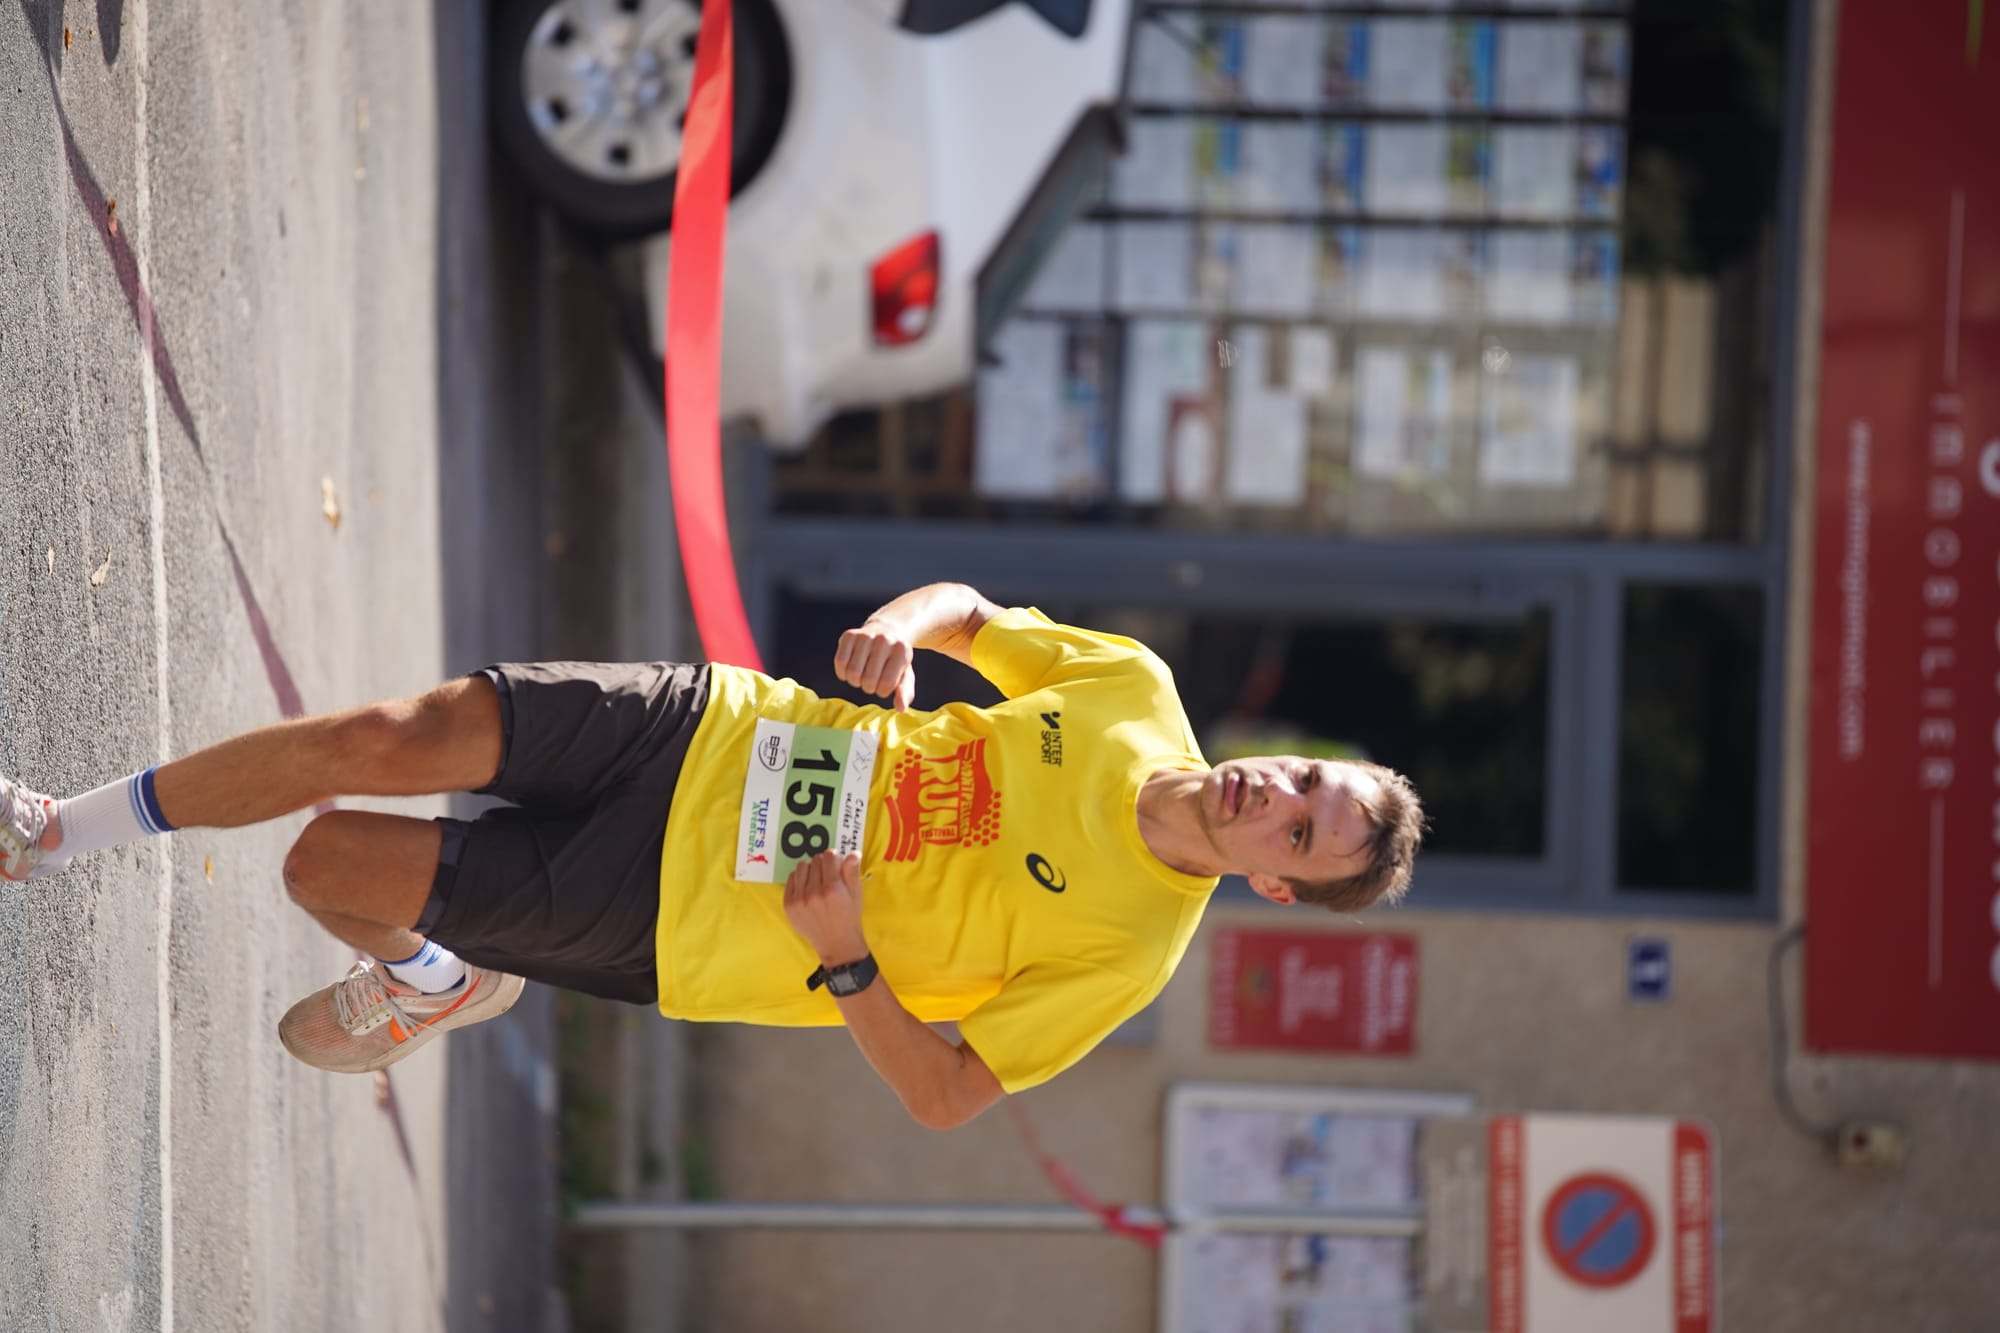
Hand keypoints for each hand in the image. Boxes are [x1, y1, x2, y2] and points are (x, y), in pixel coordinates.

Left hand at [783, 850, 868, 965]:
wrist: (835, 942)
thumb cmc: (848, 917)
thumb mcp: (856, 894)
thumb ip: (852, 872)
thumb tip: (852, 853)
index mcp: (832, 889)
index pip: (829, 857)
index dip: (834, 857)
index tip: (836, 864)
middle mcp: (814, 893)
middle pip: (815, 860)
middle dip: (823, 863)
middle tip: (828, 874)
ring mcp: (799, 899)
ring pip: (801, 867)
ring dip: (810, 869)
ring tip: (817, 879)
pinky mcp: (789, 905)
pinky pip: (791, 879)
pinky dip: (799, 879)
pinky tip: (807, 887)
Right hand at [835, 617, 916, 710]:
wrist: (886, 631)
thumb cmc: (894, 659)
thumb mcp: (905, 675)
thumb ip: (904, 692)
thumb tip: (900, 709)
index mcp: (902, 651)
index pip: (887, 684)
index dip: (883, 692)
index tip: (884, 686)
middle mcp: (884, 640)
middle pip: (869, 680)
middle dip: (869, 688)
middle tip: (872, 682)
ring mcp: (866, 636)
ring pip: (853, 672)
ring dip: (855, 681)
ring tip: (862, 676)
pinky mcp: (849, 635)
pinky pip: (840, 662)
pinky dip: (843, 673)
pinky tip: (850, 671)